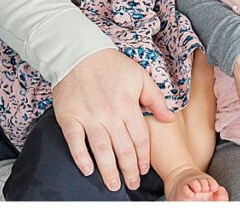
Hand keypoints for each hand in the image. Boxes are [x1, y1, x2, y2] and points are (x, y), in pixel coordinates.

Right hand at [52, 49, 173, 191]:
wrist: (79, 53)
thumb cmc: (111, 65)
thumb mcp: (140, 76)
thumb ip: (156, 98)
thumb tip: (170, 118)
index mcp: (128, 105)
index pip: (140, 138)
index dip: (143, 157)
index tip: (143, 169)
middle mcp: (109, 114)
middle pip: (123, 149)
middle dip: (129, 170)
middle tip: (132, 184)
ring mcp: (88, 117)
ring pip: (102, 150)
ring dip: (109, 171)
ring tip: (114, 185)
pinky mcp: (69, 118)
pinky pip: (75, 142)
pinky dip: (81, 158)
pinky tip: (88, 170)